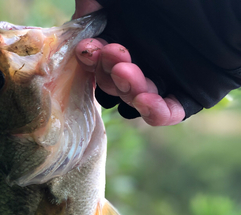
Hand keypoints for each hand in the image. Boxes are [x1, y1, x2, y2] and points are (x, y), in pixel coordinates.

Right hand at [73, 1, 185, 125]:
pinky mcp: (190, 95)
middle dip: (108, 72)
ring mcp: (168, 78)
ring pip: (137, 99)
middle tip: (114, 55)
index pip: (101, 59)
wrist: (233, 7)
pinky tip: (148, 102)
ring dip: (128, 90)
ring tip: (128, 72)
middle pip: (114, 82)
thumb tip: (81, 18)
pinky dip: (156, 112)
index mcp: (132, 35)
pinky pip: (169, 113)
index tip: (88, 50)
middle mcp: (146, 59)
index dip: (92, 58)